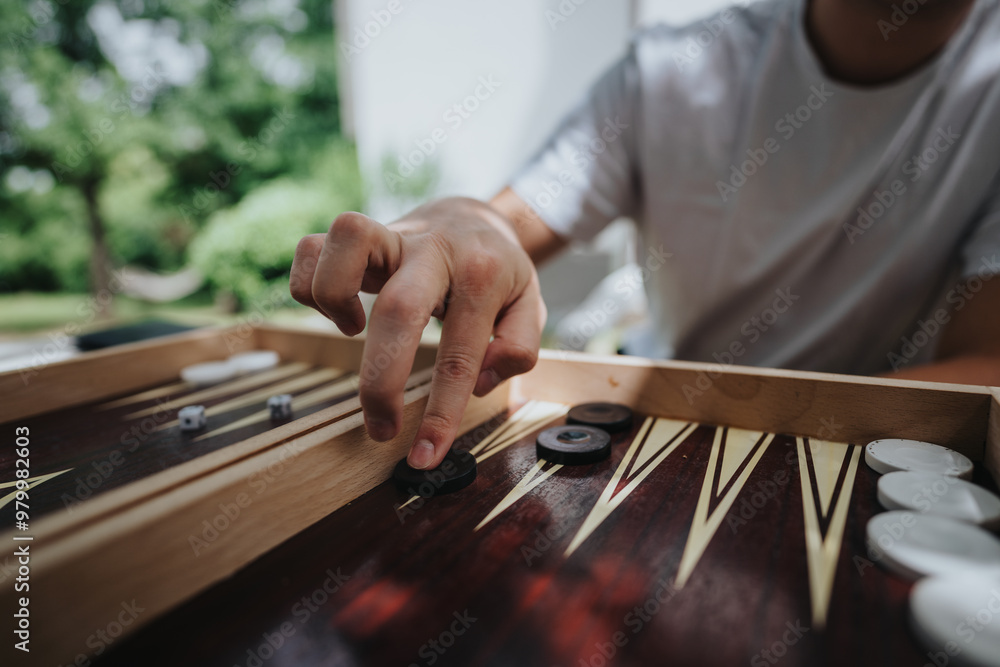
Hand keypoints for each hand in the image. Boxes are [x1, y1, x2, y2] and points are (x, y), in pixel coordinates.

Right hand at [290, 197, 544, 468]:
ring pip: (347, 238)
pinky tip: (340, 312)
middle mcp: (434, 250)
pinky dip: (309, 285)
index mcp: (482, 275)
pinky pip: (313, 247)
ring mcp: (391, 236)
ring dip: (333, 297)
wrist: (471, 218)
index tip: (425, 455)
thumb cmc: (497, 272)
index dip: (441, 412)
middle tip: (378, 426)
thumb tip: (480, 381)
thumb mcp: (529, 306)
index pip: (461, 355)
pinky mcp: (357, 236)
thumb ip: (518, 345)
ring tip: (353, 331)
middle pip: (398, 310)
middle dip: (381, 381)